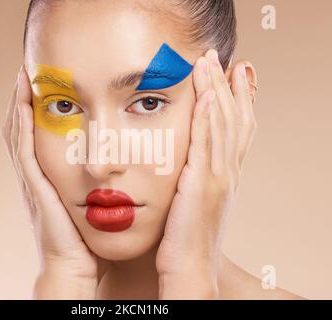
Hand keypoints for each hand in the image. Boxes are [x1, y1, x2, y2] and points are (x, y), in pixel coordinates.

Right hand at [2, 66, 98, 298]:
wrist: (74, 263)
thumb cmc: (85, 235)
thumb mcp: (86, 199)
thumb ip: (91, 179)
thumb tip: (111, 165)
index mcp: (46, 174)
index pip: (35, 133)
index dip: (34, 107)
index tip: (43, 82)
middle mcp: (34, 174)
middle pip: (20, 127)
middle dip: (22, 98)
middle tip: (28, 70)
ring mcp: (31, 180)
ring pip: (17, 133)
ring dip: (18, 103)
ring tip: (24, 75)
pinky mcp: (35, 186)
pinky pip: (23, 150)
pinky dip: (21, 124)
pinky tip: (24, 101)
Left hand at [156, 50, 256, 298]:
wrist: (190, 266)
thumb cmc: (188, 237)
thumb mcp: (197, 202)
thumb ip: (197, 178)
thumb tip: (191, 163)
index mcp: (226, 175)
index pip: (237, 129)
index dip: (239, 100)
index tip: (234, 74)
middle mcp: (227, 172)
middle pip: (233, 119)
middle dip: (228, 86)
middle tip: (222, 57)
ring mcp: (217, 177)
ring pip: (221, 125)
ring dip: (216, 90)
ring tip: (210, 61)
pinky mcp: (201, 184)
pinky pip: (205, 142)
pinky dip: (208, 115)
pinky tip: (206, 93)